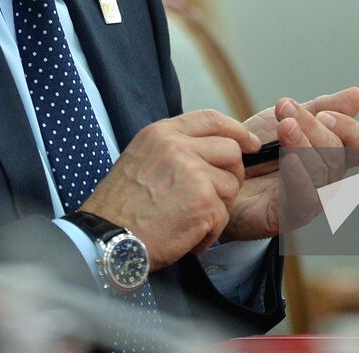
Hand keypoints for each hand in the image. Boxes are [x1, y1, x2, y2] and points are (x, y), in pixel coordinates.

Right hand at [80, 109, 258, 269]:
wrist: (108, 239)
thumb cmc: (120, 207)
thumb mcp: (141, 158)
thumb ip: (174, 148)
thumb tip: (210, 149)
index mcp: (162, 133)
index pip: (211, 119)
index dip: (236, 130)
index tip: (250, 143)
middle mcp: (179, 147)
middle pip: (230, 150)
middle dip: (231, 175)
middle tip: (215, 197)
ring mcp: (194, 172)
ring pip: (230, 185)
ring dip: (216, 209)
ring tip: (189, 222)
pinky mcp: (203, 202)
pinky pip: (223, 215)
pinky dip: (209, 232)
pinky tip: (186, 237)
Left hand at [224, 87, 358, 239]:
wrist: (219, 171)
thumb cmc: (255, 151)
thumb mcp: (287, 119)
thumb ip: (321, 108)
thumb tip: (357, 94)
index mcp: (332, 153)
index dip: (351, 128)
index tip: (324, 113)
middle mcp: (328, 178)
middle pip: (339, 153)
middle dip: (312, 127)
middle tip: (286, 109)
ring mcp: (312, 199)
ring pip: (322, 173)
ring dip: (303, 145)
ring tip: (283, 126)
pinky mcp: (290, 216)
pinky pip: (305, 200)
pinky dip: (299, 177)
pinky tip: (288, 160)